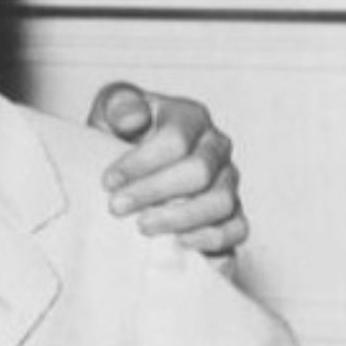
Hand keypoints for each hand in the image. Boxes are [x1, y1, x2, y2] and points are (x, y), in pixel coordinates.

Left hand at [87, 82, 247, 258]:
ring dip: (179, 219)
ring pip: (221, 202)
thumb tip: (134, 117)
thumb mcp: (109, 110)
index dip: (140, 164)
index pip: (175, 141)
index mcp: (190, 117)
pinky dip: (212, 238)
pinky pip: (237, 228)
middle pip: (199, 172)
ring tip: (143, 227)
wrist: (129, 167)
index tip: (108, 182)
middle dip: (154, 192)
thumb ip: (119, 104)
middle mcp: (216, 147)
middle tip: (116, 208)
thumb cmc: (119, 136)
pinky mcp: (232, 212)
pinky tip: (179, 242)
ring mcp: (228, 180)